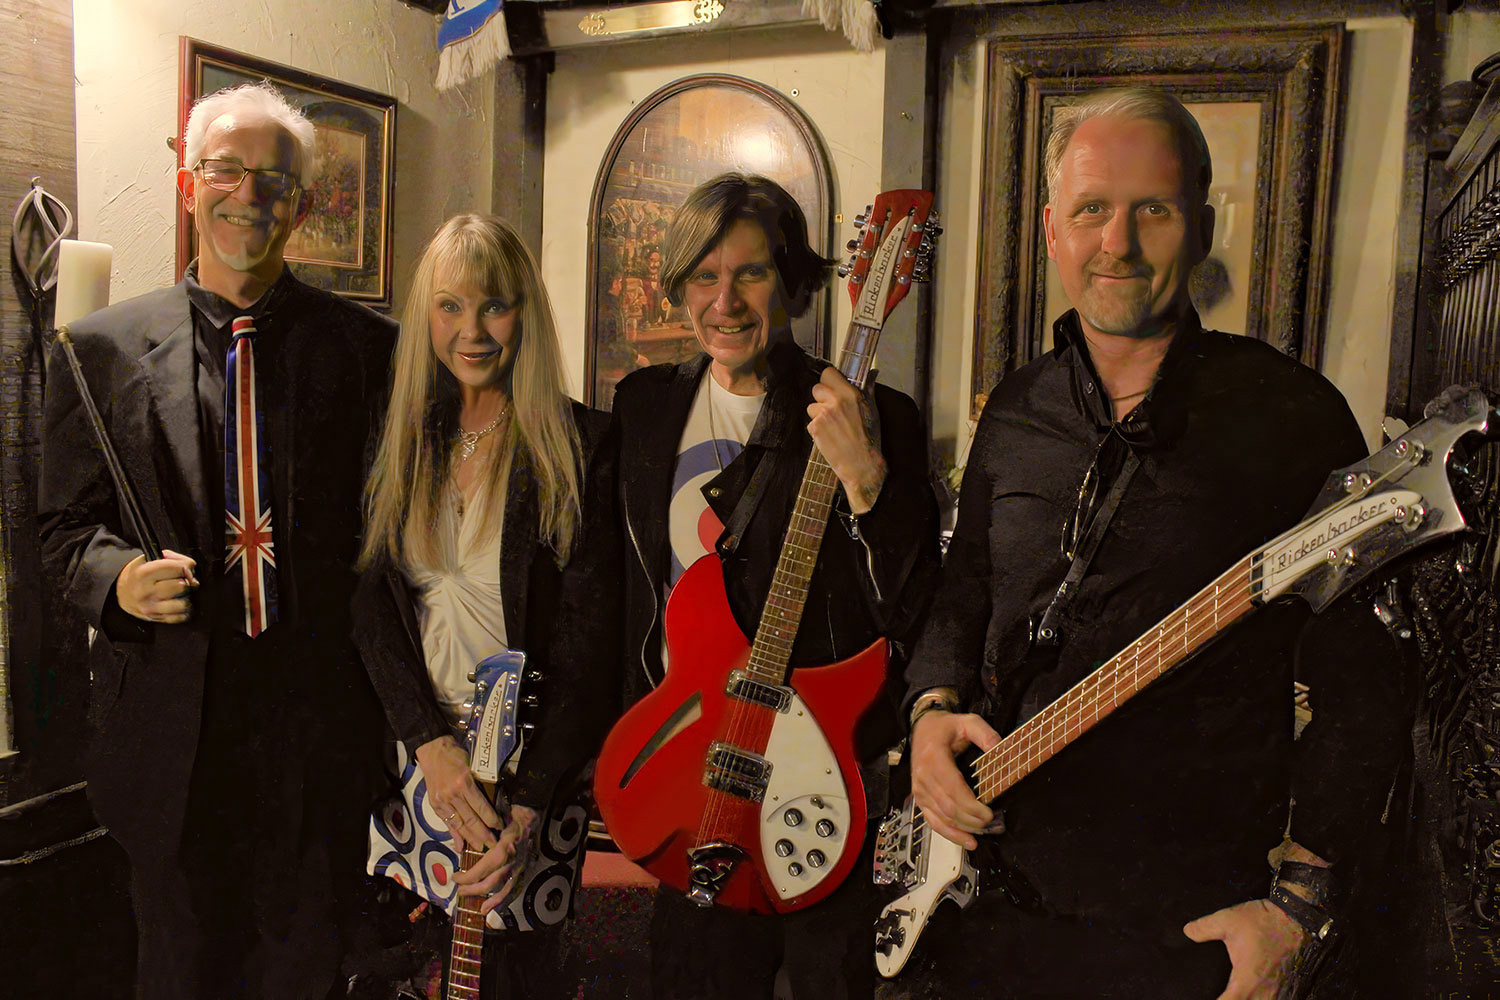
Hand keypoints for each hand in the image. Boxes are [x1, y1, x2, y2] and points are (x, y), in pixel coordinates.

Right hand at [115, 550, 197, 622]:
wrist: (122, 592)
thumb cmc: (140, 573)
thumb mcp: (151, 558)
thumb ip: (174, 558)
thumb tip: (191, 570)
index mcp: (144, 573)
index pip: (178, 569)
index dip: (187, 566)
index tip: (185, 568)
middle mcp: (146, 591)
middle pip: (182, 586)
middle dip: (187, 582)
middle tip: (182, 581)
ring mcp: (150, 607)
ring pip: (184, 604)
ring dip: (186, 597)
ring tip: (180, 593)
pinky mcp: (155, 618)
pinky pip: (181, 617)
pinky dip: (185, 610)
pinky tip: (178, 603)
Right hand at [414, 735, 500, 850]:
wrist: (432, 750)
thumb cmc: (455, 754)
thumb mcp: (471, 766)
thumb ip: (479, 785)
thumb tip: (489, 804)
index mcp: (464, 783)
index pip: (481, 807)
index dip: (492, 820)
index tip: (500, 827)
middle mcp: (453, 795)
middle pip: (471, 820)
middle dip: (484, 834)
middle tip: (494, 844)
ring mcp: (443, 801)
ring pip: (459, 824)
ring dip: (471, 838)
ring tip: (481, 848)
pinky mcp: (435, 805)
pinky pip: (447, 823)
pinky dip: (454, 835)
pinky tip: (460, 846)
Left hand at [455, 803, 540, 914]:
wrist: (533, 814)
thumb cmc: (513, 815)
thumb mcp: (495, 822)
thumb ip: (482, 835)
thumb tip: (465, 844)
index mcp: (501, 852)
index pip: (479, 872)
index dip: (465, 878)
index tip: (455, 877)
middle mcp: (510, 863)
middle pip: (489, 884)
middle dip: (472, 890)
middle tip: (460, 891)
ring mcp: (519, 867)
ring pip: (504, 890)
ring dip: (491, 900)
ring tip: (481, 909)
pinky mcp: (525, 868)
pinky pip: (516, 886)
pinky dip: (508, 898)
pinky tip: (502, 905)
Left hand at [807, 368, 885, 513]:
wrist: (862, 464)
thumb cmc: (869, 438)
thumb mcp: (872, 410)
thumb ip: (868, 389)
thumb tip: (872, 374)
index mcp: (850, 394)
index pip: (828, 373)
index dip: (829, 381)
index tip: (833, 388)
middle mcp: (835, 402)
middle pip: (816, 388)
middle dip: (822, 398)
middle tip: (832, 410)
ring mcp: (823, 415)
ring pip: (811, 407)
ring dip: (818, 415)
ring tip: (833, 426)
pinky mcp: (815, 428)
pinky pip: (811, 423)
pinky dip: (817, 429)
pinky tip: (830, 436)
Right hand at [910, 710, 1003, 848]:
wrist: (921, 728)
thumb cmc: (944, 727)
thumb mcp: (968, 721)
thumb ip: (986, 735)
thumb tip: (1003, 752)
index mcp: (934, 758)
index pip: (953, 790)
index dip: (972, 807)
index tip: (989, 813)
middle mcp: (923, 777)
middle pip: (949, 808)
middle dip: (972, 821)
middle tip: (993, 823)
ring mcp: (920, 790)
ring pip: (943, 818)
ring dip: (964, 830)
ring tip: (984, 833)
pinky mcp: (920, 798)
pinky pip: (933, 821)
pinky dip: (950, 834)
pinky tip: (966, 841)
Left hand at [1183, 899, 1306, 999]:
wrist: (1301, 920)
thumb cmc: (1265, 921)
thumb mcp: (1228, 920)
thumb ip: (1204, 928)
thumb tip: (1187, 931)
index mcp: (1247, 982)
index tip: (1209, 997)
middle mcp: (1265, 994)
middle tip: (1224, 994)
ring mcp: (1281, 995)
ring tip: (1237, 994)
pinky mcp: (1292, 992)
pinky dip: (1263, 999)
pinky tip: (1255, 994)